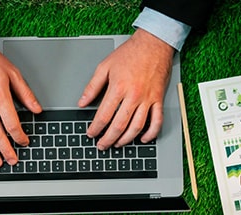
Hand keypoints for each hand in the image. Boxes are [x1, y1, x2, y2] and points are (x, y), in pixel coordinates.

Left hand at [79, 29, 173, 149]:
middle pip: (119, 126)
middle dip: (108, 139)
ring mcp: (147, 99)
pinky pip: (157, 121)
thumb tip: (82, 102)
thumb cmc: (130, 53)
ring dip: (126, 140)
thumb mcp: (105, 66)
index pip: (104, 115)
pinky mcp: (158, 99)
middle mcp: (133, 96)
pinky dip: (150, 133)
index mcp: (118, 87)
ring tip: (117, 144)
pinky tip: (142, 139)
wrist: (154, 43)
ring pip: (136, 127)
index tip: (91, 134)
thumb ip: (92, 86)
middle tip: (102, 145)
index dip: (96, 128)